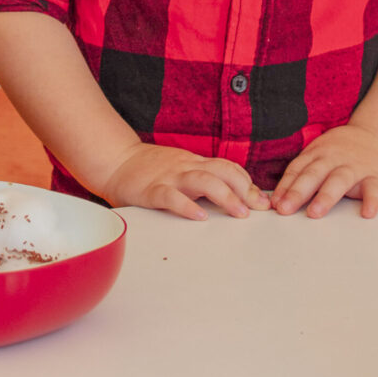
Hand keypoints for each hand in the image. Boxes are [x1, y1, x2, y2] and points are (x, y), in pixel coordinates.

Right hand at [101, 143, 270, 220]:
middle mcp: (185, 167)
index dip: (248, 183)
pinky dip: (187, 206)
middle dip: (244, 189)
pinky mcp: (151, 190)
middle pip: (222, 171)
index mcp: (193, 162)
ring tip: (240, 214)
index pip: (228, 167)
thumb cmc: (148, 168)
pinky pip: (171, 196)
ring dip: (225, 197)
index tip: (263, 202)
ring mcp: (169, 177)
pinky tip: (199, 216)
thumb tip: (235, 196)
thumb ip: (203, 177)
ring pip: (203, 181)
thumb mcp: (180, 167)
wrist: (114, 160)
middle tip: (258, 209)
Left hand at [271, 124, 377, 218]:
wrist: (377, 136)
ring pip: (339, 180)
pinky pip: (374, 189)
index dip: (284, 186)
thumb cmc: (341, 151)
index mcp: (316, 153)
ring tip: (314, 213)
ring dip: (326, 196)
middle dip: (297, 192)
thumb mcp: (319, 154)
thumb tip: (280, 198)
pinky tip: (366, 213)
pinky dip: (372, 201)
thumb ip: (303, 173)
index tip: (274, 203)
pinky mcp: (376, 176)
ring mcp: (355, 166)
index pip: (297, 169)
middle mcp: (333, 158)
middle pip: (313, 174)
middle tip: (284, 209)